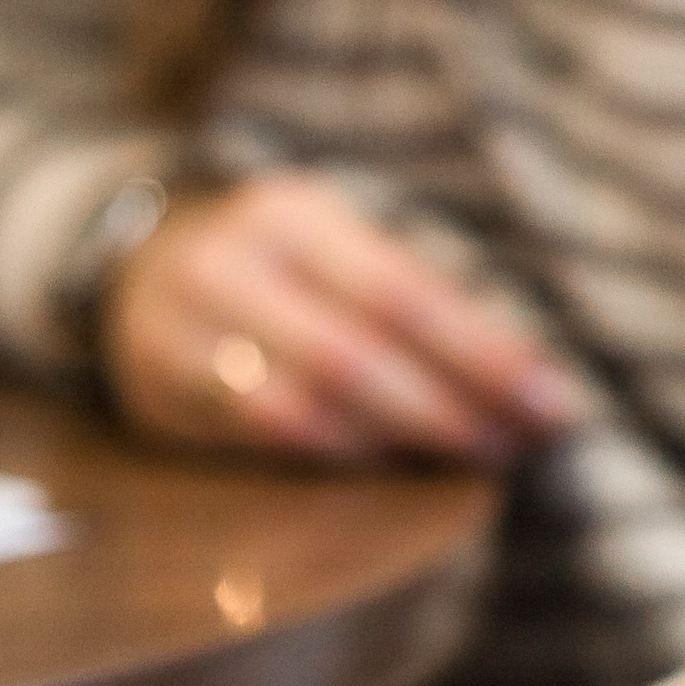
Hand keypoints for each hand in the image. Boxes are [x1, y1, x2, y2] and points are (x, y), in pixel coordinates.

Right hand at [101, 173, 581, 466]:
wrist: (132, 272)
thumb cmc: (279, 271)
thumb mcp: (338, 251)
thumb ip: (417, 302)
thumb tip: (530, 384)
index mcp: (297, 214)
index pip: (408, 292)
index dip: (486, 354)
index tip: (553, 404)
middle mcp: (234, 261)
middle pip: (360, 349)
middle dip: (451, 405)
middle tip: (517, 446)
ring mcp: (186, 326)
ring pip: (307, 399)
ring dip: (400, 439)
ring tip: (471, 461)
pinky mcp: (161, 388)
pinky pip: (260, 433)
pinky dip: (335, 454)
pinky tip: (388, 471)